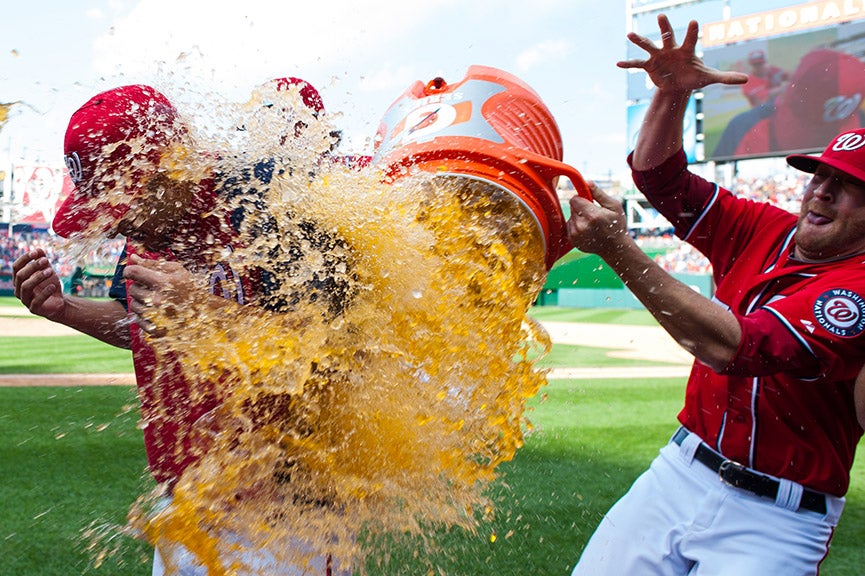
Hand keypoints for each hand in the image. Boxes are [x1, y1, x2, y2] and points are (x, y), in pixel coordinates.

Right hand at [12, 249, 66, 320]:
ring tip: (50, 271)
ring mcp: (25, 300)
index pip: (16, 267)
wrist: (59, 302)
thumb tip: (39, 249)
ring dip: (38, 277)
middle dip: (33, 266)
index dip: (24, 259)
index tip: (36, 252)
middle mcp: (18, 290)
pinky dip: (45, 292)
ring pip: (26, 287)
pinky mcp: (34, 309)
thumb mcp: (48, 271)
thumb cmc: (50, 285)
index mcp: (19, 280)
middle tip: (46, 261)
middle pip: (20, 276)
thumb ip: (43, 261)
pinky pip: (36, 301)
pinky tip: (53, 286)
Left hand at [123, 254, 194, 335]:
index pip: (133, 272)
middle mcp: (158, 301)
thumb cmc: (190, 287)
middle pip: (132, 289)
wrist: (206, 313)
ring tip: (157, 300)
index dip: (130, 271)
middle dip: (140, 286)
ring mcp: (156, 317)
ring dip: (142, 301)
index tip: (133, 272)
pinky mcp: (155, 330)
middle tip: (154, 288)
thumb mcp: (175, 271)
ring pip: (133, 305)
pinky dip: (144, 315)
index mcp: (164, 283)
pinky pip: (138, 319)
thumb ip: (152, 264)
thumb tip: (132, 257)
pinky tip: (157, 312)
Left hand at [566, 182, 629, 258]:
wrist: (614, 247)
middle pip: (572, 207)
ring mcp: (575, 234)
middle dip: (581, 207)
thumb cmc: (616, 225)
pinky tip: (587, 230)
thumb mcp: (614, 206)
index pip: (574, 199)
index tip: (590, 202)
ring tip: (592, 224)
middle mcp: (581, 226)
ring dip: (578, 217)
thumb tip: (587, 182)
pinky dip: (576, 226)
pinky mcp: (572, 240)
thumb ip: (599, 193)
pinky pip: (569, 225)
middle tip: (594, 214)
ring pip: (570, 216)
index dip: (582, 199)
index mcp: (592, 216)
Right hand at [617, 14, 746, 92]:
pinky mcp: (650, 66)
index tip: (692, 22)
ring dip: (640, 40)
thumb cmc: (694, 76)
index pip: (690, 38)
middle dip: (664, 26)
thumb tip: (747, 79)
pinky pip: (638, 64)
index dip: (691, 31)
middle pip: (668, 35)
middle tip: (661, 15)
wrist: (678, 84)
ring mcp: (659, 56)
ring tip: (630, 34)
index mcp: (686, 50)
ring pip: (649, 45)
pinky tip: (618, 63)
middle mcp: (671, 49)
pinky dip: (628, 64)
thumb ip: (726, 77)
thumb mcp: (709, 77)